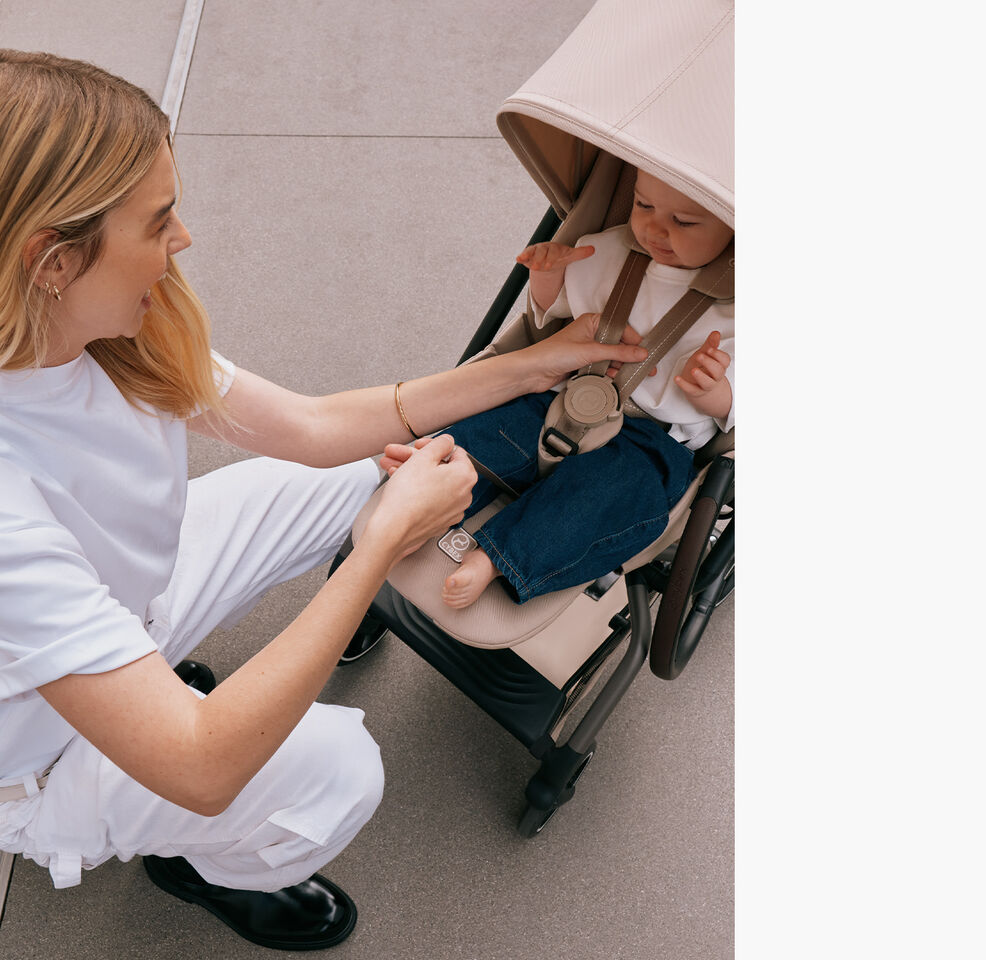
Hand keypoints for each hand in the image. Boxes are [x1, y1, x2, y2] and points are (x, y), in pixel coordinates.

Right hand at [369, 434, 476, 559]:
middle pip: (440, 468)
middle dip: (416, 459)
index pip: (454, 452)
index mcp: (466, 476)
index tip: (417, 446)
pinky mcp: (440, 521)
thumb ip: (440, 444)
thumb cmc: (408, 495)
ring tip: (391, 467)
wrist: (394, 528)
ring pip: (433, 483)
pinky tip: (399, 483)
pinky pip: (430, 499)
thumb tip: (447, 442)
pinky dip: (417, 489)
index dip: (431, 446)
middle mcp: (464, 494)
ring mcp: (453, 510)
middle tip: (398, 455)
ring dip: (412, 472)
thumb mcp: (423, 457)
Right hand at [516, 242, 594, 272]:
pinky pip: (524, 255)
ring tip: (529, 266)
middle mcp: (544, 247)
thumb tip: (593, 249)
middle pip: (541, 252)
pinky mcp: (528, 255)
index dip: (551, 258)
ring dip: (530, 258)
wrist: (548, 259)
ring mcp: (535, 251)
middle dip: (540, 259)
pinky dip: (521, 256)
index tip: (549, 265)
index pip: (553, 252)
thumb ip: (580, 253)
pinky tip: (518, 259)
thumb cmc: (559, 256)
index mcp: (555, 247)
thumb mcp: (569, 256)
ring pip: (532, 253)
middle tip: (539, 268)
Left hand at [523, 312, 649, 392]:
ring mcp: (587, 349)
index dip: (635, 342)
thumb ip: (618, 353)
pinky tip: (617, 379)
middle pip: (618, 344)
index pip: (621, 329)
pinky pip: (602, 367)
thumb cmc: (554, 353)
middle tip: (647, 368)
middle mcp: (591, 333)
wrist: (533, 371)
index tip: (647, 354)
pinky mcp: (583, 363)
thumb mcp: (591, 351)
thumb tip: (641, 353)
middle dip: (631, 356)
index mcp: (593, 321)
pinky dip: (610, 373)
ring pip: (611, 357)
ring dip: (621, 366)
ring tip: (635, 375)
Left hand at [674, 331, 732, 418]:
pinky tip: (677, 378)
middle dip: (709, 363)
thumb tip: (716, 333)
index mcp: (719, 365)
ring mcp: (705, 385)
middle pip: (718, 371)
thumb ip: (710, 344)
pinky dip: (684, 384)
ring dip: (700, 376)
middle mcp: (714, 377)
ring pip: (707, 383)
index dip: (718, 355)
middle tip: (700, 356)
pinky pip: (691, 390)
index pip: (725, 361)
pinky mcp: (695, 392)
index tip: (710, 349)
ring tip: (694, 370)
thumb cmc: (702, 368)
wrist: (698, 386)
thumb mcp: (705, 354)